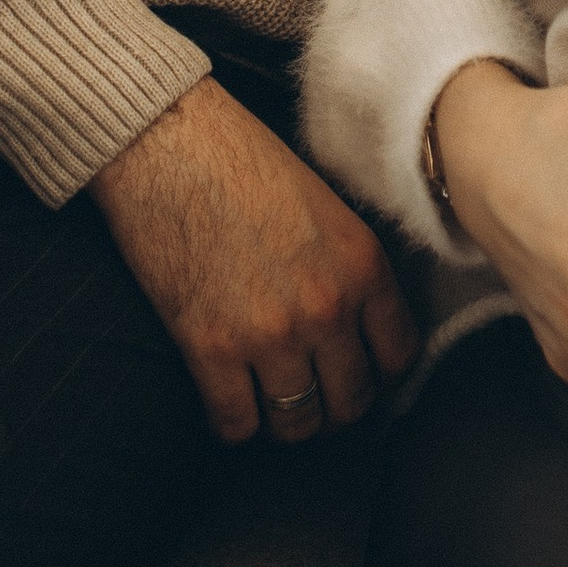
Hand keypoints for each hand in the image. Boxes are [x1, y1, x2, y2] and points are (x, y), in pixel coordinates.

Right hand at [93, 75, 413, 442]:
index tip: (359, 373)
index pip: (399, 356)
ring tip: (269, 404)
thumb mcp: (325, 206)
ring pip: (297, 425)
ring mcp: (270, 332)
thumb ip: (348, 267)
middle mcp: (327, 306)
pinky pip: (236, 424)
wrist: (168, 141)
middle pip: (351, 402)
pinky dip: (233, 424)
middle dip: (334, 408)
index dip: (379, 373)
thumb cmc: (241, 160)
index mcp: (362, 264)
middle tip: (313, 397)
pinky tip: (227, 402)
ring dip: (284, 422)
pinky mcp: (210, 346)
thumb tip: (357, 320)